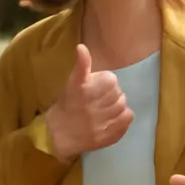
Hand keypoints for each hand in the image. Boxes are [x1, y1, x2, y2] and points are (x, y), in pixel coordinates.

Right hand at [43, 44, 133, 161]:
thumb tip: (81, 47)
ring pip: (123, 105)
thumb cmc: (67, 105)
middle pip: (118, 93)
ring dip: (118, 105)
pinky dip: (124, 117)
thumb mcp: (71, 83)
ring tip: (108, 109)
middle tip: (103, 99)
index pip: (110, 79)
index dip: (107, 82)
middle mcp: (91, 106)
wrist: (57, 135)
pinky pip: (127, 119)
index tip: (99, 87)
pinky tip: (114, 118)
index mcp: (82, 90)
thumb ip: (81, 65)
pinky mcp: (106, 136)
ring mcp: (99, 123)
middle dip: (113, 94)